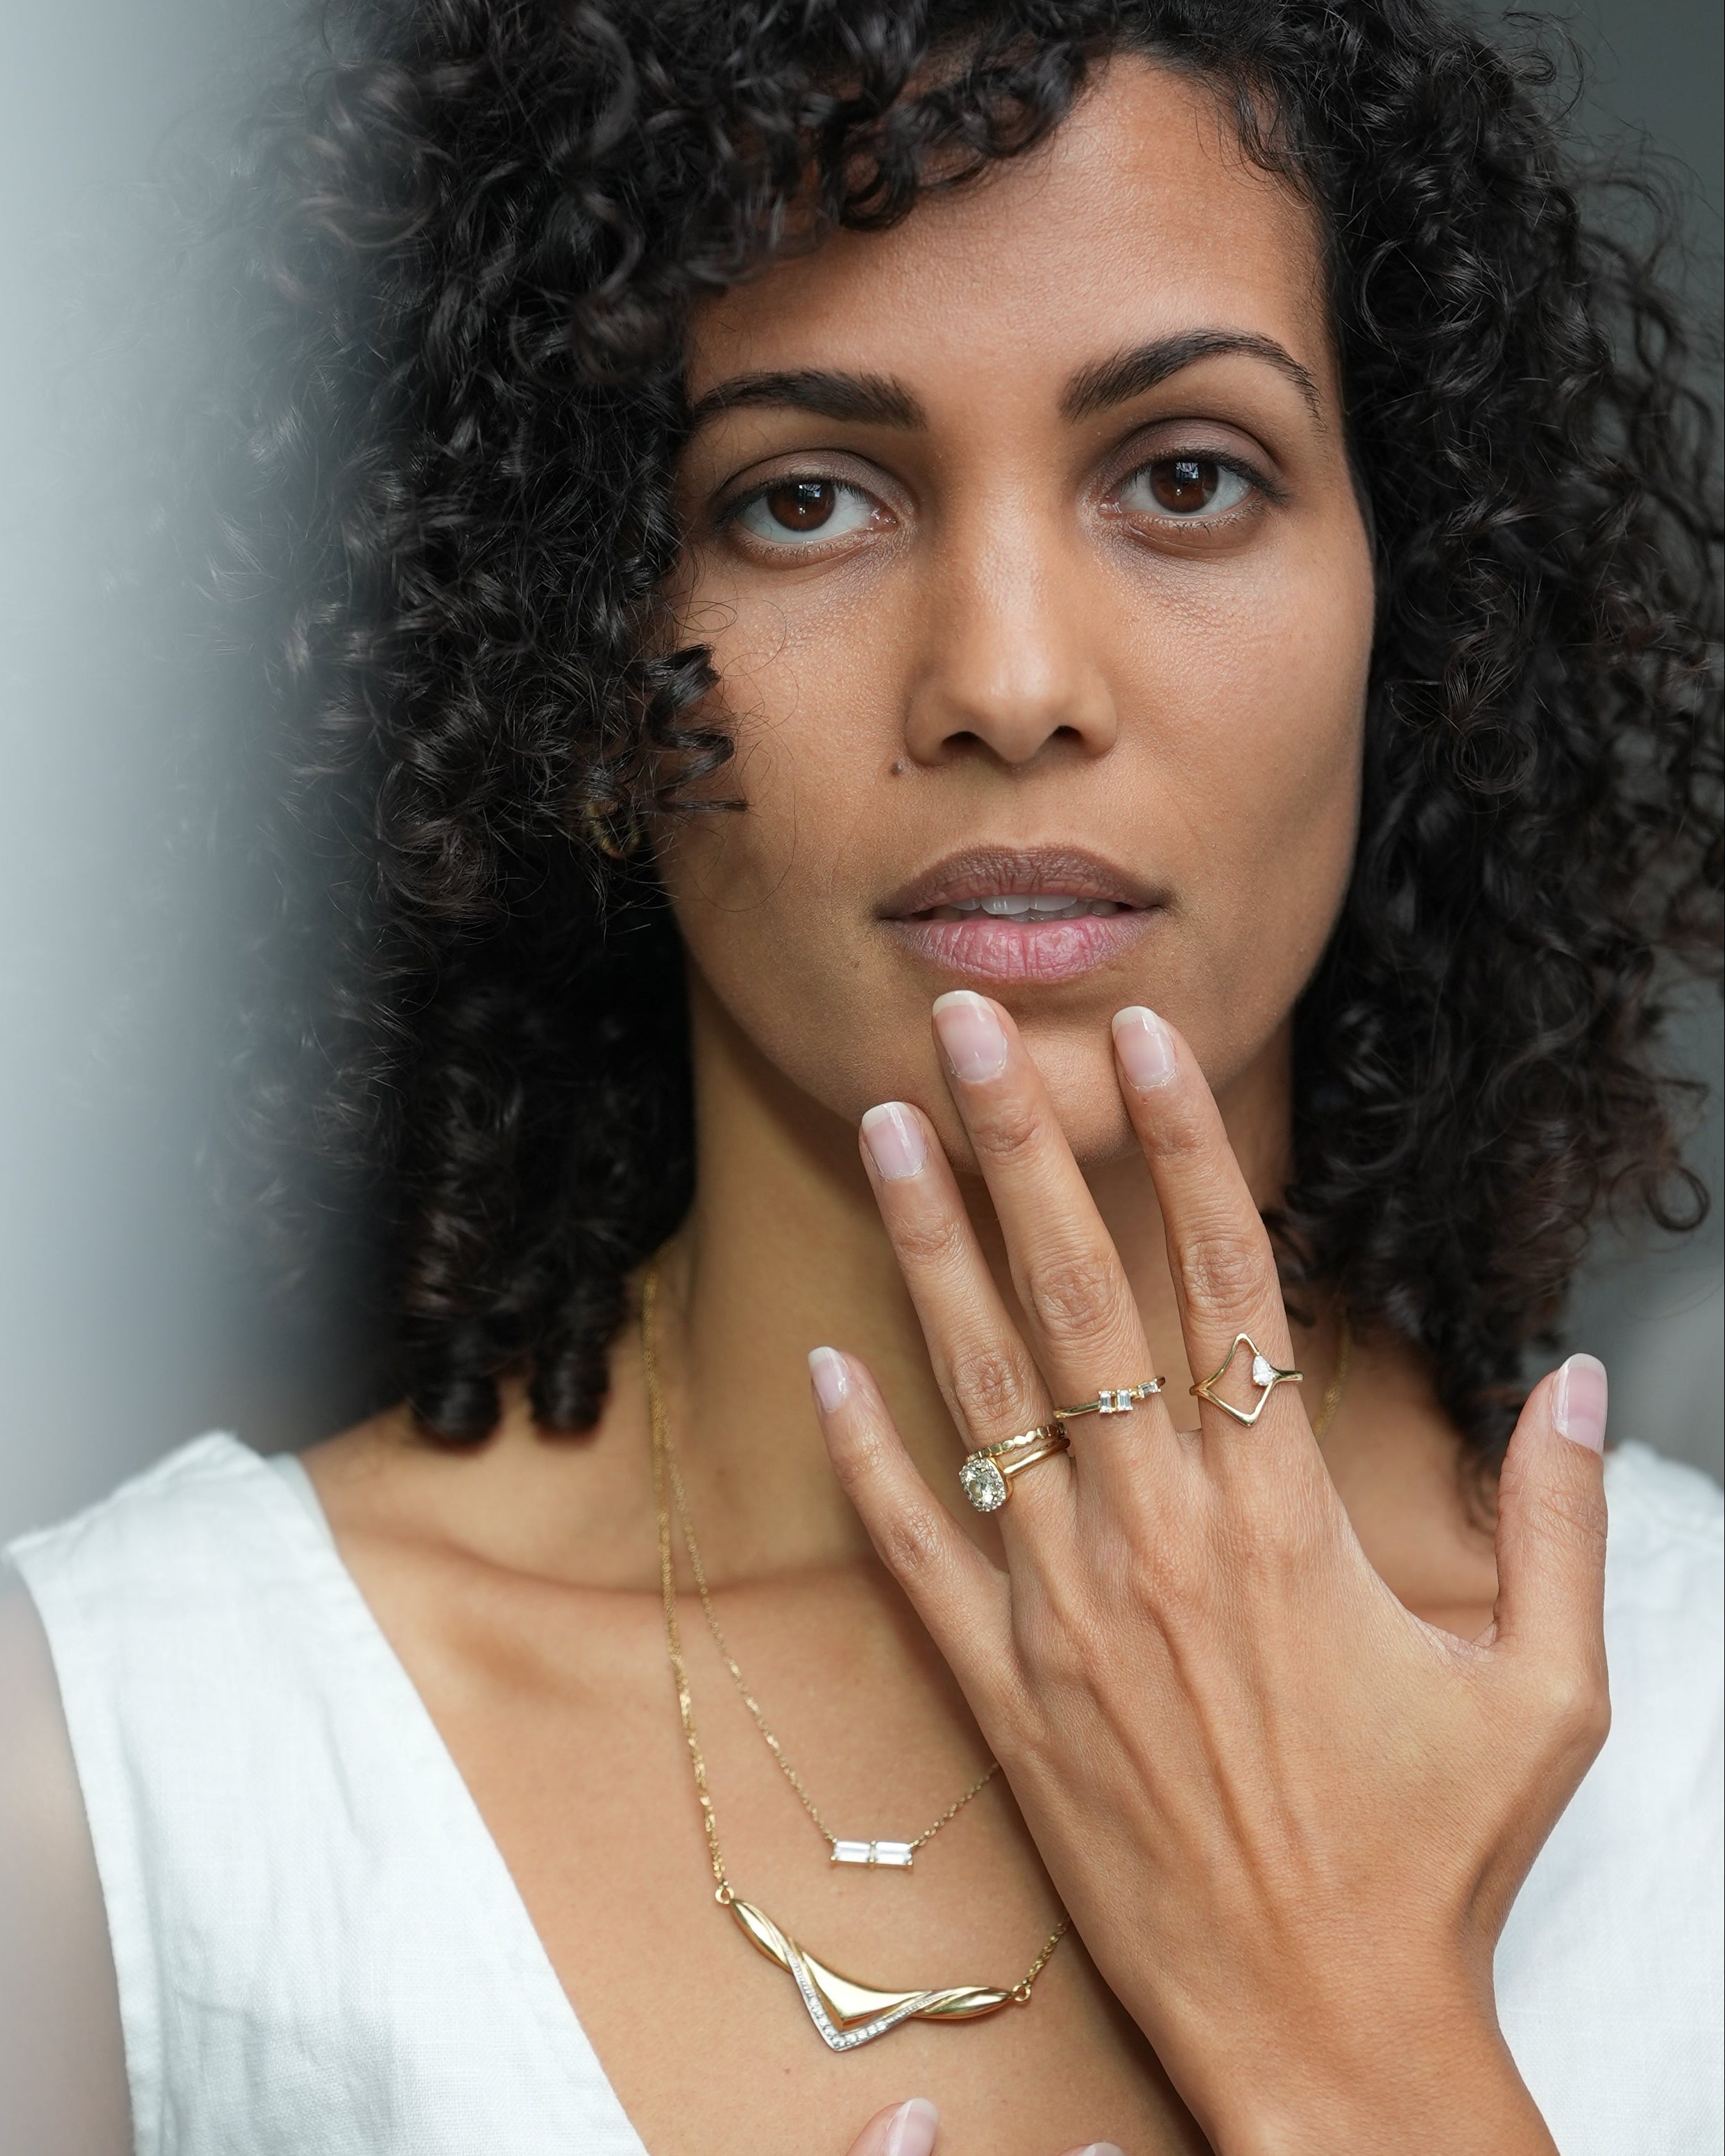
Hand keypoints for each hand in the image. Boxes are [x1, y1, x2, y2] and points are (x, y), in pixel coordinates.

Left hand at [812, 994, 1609, 2155]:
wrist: (1318, 2030)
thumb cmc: (1429, 1863)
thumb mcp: (1544, 1693)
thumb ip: (1556, 1521)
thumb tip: (1578, 1374)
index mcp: (1285, 1520)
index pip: (1227, 1282)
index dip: (1189, 1146)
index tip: (1147, 1039)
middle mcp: (1158, 1538)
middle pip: (1078, 1294)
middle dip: (1020, 1143)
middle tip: (966, 1025)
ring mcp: (1062, 1611)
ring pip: (983, 1390)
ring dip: (929, 1248)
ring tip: (885, 1129)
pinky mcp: (1000, 1692)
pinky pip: (912, 1551)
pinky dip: (864, 1454)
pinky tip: (822, 1362)